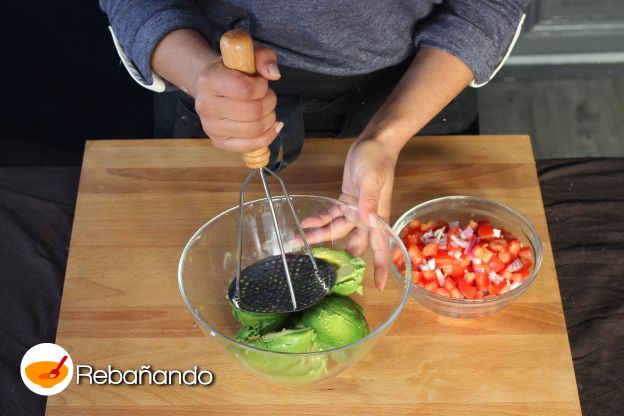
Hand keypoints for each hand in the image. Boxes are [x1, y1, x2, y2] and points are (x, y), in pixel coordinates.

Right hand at [194, 47, 282, 152]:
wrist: (213, 86)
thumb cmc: (234, 70)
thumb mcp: (248, 54)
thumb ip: (264, 57)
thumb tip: (274, 74)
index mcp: (209, 80)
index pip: (245, 90)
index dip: (262, 87)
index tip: (261, 82)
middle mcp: (205, 105)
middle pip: (253, 112)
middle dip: (269, 103)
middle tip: (267, 96)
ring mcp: (210, 127)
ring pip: (254, 130)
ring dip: (269, 118)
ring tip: (265, 108)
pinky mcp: (219, 142)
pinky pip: (251, 146)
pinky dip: (268, 136)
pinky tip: (272, 125)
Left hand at [300, 138, 398, 289]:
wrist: (373, 144)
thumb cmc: (376, 161)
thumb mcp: (371, 179)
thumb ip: (369, 200)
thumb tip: (368, 220)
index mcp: (378, 217)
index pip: (380, 246)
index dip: (379, 266)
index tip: (378, 286)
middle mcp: (366, 219)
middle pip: (354, 244)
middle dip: (339, 257)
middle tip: (318, 268)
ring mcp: (355, 211)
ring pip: (336, 231)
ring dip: (319, 237)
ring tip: (297, 242)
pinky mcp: (345, 202)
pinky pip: (330, 216)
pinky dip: (318, 220)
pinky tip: (305, 223)